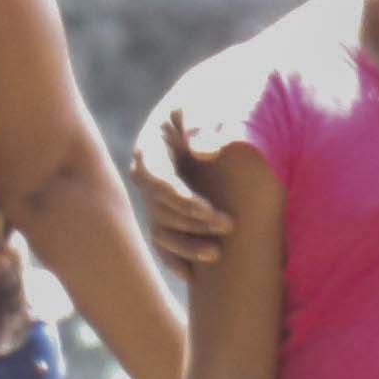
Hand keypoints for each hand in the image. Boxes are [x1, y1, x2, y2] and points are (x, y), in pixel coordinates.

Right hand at [128, 102, 238, 272]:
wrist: (227, 108)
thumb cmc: (218, 102)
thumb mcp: (209, 104)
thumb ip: (204, 121)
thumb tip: (200, 151)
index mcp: (151, 147)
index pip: (155, 179)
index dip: (179, 198)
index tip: (209, 210)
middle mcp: (149, 175)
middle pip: (161, 207)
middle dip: (193, 221)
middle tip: (230, 225)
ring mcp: (158, 197)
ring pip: (162, 230)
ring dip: (187, 245)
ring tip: (217, 254)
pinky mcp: (170, 213)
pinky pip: (165, 242)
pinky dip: (176, 259)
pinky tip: (192, 275)